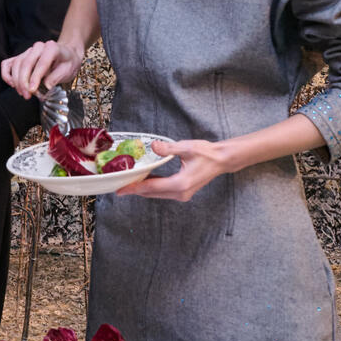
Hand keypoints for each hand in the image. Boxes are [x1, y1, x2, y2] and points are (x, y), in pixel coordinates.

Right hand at [1, 40, 82, 99]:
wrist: (67, 56)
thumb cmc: (67, 63)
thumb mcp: (69, 70)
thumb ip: (56, 77)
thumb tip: (45, 86)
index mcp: (52, 48)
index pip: (41, 63)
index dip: (35, 78)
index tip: (32, 90)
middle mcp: (38, 47)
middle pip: (26, 63)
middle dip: (24, 82)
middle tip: (27, 96)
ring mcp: (28, 51)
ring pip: (16, 64)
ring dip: (16, 81)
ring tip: (23, 93)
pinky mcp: (21, 57)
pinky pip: (8, 63)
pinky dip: (7, 74)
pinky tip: (12, 84)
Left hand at [116, 137, 230, 200]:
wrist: (221, 160)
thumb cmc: (207, 153)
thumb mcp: (187, 147)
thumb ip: (168, 148)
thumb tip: (154, 146)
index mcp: (180, 183)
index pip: (151, 187)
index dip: (134, 188)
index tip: (120, 190)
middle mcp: (180, 193)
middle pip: (151, 193)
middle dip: (134, 190)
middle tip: (119, 186)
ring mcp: (182, 195)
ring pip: (156, 194)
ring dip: (143, 189)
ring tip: (128, 183)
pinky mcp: (183, 193)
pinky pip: (163, 192)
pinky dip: (152, 187)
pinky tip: (145, 180)